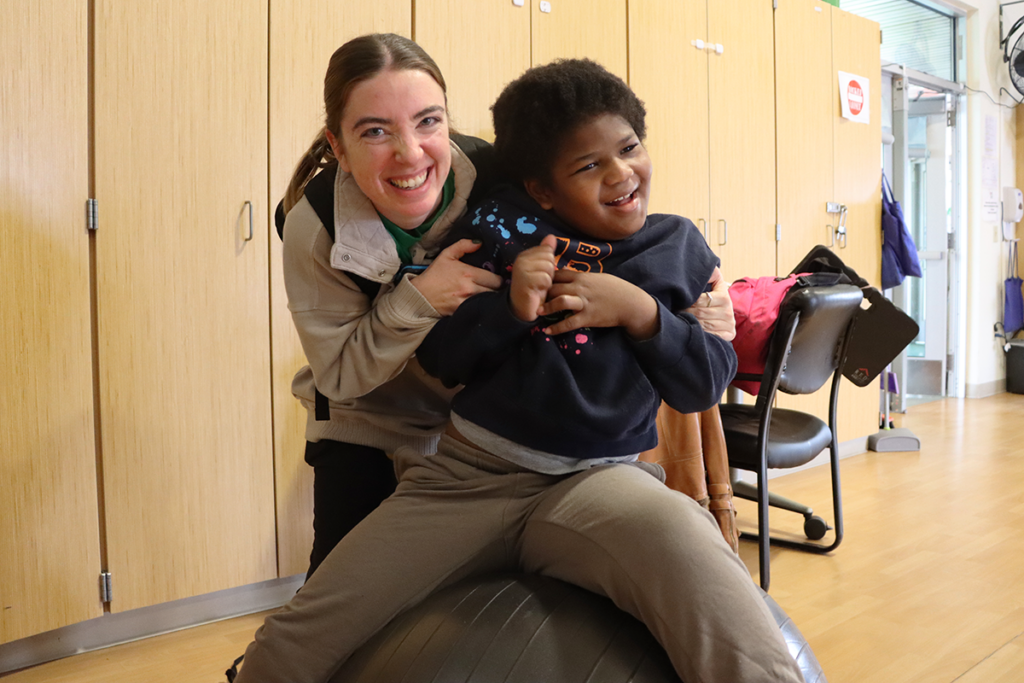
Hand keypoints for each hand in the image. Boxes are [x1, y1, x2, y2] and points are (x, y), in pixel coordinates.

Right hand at [410, 239, 503, 315]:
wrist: (419, 296)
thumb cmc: (434, 275)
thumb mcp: (446, 255)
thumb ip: (463, 246)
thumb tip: (479, 242)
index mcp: (469, 273)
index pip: (496, 279)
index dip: (498, 280)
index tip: (496, 279)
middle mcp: (470, 289)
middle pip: (496, 292)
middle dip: (497, 290)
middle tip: (495, 289)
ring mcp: (466, 302)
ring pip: (489, 302)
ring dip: (491, 300)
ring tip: (490, 297)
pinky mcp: (462, 313)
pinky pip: (478, 310)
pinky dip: (481, 308)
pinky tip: (480, 306)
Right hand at [509, 234, 557, 320]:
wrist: (523, 308)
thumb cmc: (534, 288)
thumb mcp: (542, 268)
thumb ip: (545, 252)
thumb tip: (551, 237)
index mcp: (524, 255)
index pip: (547, 250)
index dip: (549, 264)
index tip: (540, 274)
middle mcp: (521, 260)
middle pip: (549, 258)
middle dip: (549, 272)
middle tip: (540, 282)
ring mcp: (521, 270)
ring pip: (548, 268)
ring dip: (548, 280)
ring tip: (539, 286)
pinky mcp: (525, 281)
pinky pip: (546, 279)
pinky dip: (545, 287)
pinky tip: (538, 291)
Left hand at [538, 269, 658, 339]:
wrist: (630, 303)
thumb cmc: (615, 289)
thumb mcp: (598, 278)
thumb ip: (582, 277)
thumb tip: (568, 276)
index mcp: (582, 276)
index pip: (558, 274)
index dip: (545, 278)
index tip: (536, 283)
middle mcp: (580, 288)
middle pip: (555, 287)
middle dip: (541, 293)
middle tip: (531, 299)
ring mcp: (584, 302)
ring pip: (560, 302)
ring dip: (546, 307)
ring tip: (537, 312)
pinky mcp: (588, 317)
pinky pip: (569, 323)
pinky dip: (557, 328)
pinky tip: (548, 331)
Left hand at [684, 267, 735, 340]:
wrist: (723, 315)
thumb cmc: (713, 298)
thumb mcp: (713, 284)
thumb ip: (710, 274)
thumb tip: (707, 268)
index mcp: (725, 297)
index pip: (700, 300)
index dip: (688, 301)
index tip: (680, 301)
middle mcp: (729, 312)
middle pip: (700, 313)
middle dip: (686, 312)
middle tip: (677, 311)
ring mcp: (729, 325)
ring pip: (702, 325)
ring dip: (690, 323)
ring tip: (681, 320)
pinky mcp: (728, 336)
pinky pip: (710, 336)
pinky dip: (699, 334)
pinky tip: (693, 330)